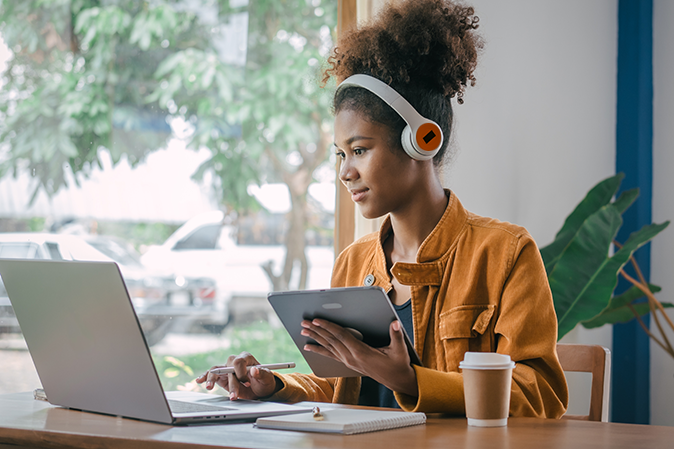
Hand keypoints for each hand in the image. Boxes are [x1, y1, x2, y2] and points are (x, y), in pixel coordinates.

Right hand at [195, 352, 280, 399]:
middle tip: (235, 395)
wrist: (260, 390)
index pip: (239, 361)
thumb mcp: (267, 378)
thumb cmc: (263, 381)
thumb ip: (262, 373)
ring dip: (212, 379)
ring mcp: (227, 369)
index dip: (241, 372)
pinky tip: (199, 380)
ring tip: (209, 387)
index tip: (247, 383)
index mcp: (246, 358)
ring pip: (216, 370)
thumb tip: (255, 370)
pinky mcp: (222, 377)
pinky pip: (211, 375)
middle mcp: (235, 362)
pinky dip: (204, 377)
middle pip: (227, 368)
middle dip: (231, 383)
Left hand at [300, 319, 417, 396]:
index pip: (341, 337)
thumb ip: (396, 335)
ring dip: (315, 339)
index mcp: (362, 353)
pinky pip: (331, 355)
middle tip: (304, 323)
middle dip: (316, 331)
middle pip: (331, 342)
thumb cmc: (398, 365)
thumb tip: (394, 324)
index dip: (329, 327)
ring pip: (329, 348)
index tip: (318, 320)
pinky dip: (319, 350)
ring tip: (304, 332)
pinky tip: (310, 347)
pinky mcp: (349, 363)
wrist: (397, 380)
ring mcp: (349, 362)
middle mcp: (352, 358)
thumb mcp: (400, 350)